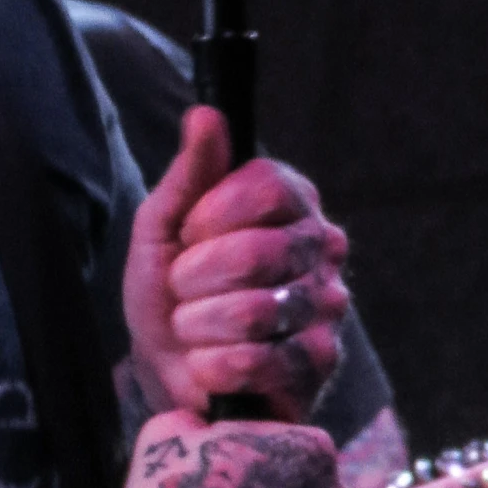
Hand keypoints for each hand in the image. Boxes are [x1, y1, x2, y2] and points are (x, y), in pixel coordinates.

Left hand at [123, 107, 348, 420]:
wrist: (167, 372)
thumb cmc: (170, 294)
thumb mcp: (161, 229)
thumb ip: (189, 175)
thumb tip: (206, 115)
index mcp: (290, 202)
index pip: (265, 186)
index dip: (210, 216)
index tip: (187, 237)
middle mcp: (321, 246)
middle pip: (258, 250)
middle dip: (194, 279)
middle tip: (183, 291)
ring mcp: (327, 305)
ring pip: (256, 311)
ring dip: (199, 326)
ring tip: (194, 330)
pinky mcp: (320, 362)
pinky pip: (260, 360)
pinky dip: (214, 366)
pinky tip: (210, 365)